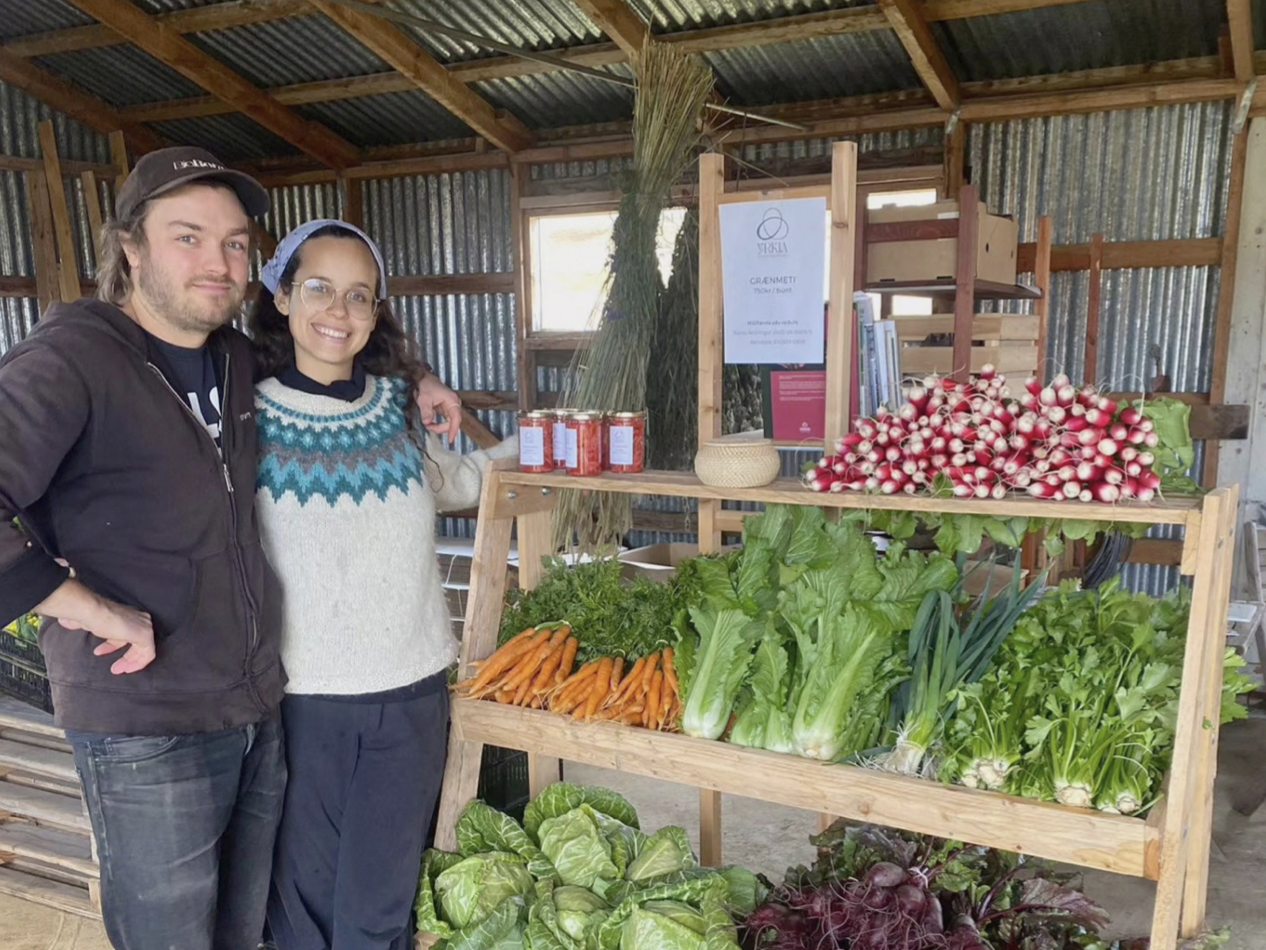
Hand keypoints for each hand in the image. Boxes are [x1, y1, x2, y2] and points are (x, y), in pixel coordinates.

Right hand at [37, 579, 156, 674]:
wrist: (92, 612)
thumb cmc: (89, 615)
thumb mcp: (85, 622)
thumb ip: (82, 623)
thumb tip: (65, 622)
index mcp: (126, 615)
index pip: (123, 633)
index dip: (113, 646)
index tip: (100, 653)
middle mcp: (139, 619)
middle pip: (135, 642)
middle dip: (124, 656)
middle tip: (113, 668)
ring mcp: (144, 626)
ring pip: (143, 649)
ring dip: (130, 661)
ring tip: (116, 670)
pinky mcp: (145, 635)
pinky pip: (149, 653)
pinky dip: (139, 663)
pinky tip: (127, 669)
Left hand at [416, 373, 462, 441]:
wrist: (426, 380)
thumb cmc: (427, 386)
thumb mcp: (424, 399)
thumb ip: (426, 411)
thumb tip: (427, 423)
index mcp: (452, 401)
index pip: (456, 418)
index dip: (453, 429)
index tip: (450, 439)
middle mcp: (454, 404)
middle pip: (453, 422)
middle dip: (442, 428)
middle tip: (429, 427)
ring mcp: (451, 407)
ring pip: (449, 423)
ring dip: (439, 427)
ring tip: (428, 425)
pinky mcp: (447, 410)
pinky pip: (446, 420)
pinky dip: (439, 424)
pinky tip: (431, 424)